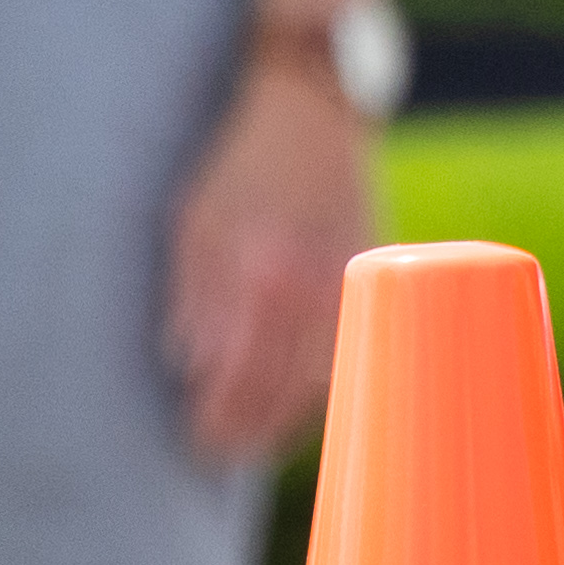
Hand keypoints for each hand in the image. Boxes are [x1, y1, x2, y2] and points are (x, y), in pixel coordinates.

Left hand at [163, 60, 376, 463]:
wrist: (317, 111)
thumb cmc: (244, 164)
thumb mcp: (196, 222)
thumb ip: (195, 294)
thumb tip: (190, 362)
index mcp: (266, 275)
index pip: (243, 376)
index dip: (220, 418)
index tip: (200, 443)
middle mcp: (315, 288)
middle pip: (288, 389)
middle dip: (253, 429)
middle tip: (222, 453)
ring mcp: (352, 284)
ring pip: (329, 375)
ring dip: (293, 416)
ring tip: (259, 438)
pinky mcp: (373, 278)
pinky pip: (354, 348)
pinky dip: (327, 382)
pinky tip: (303, 397)